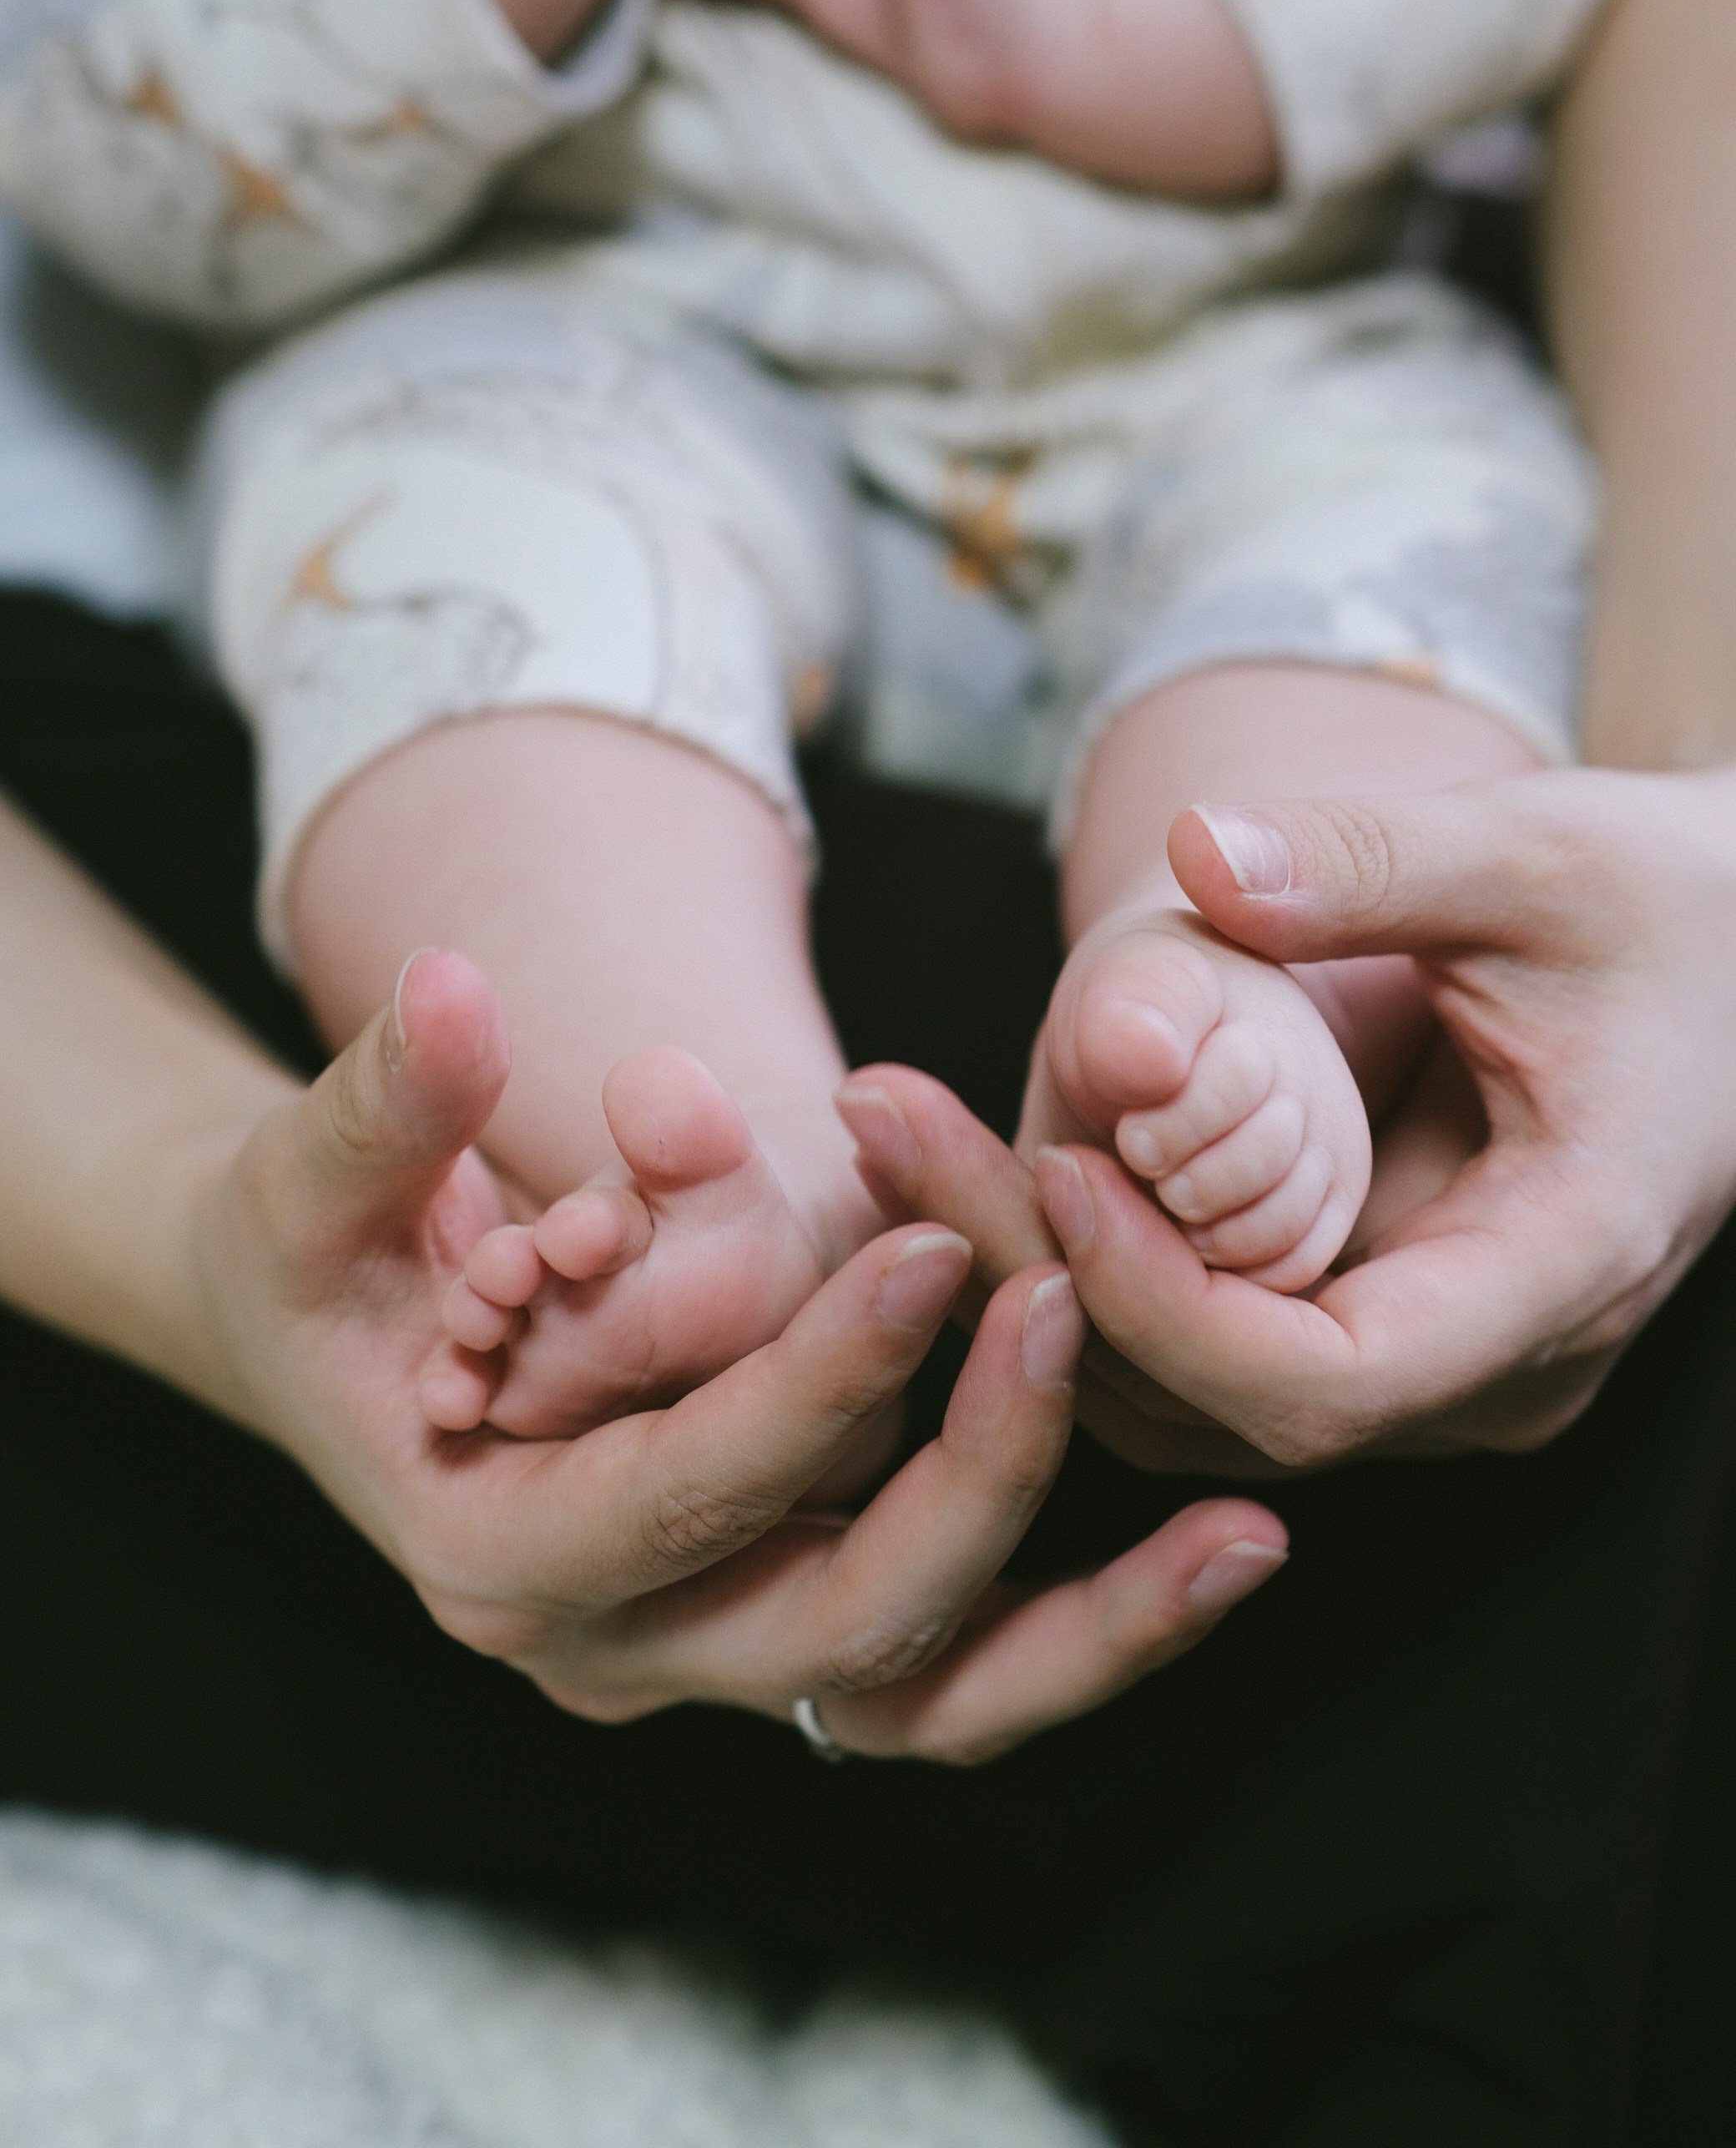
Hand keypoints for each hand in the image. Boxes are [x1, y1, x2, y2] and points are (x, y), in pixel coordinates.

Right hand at [195, 950, 1285, 1758]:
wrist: (336, 1341)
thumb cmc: (319, 1259)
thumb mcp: (312, 1173)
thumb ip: (385, 1099)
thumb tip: (457, 999)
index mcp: (495, 1557)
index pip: (682, 1496)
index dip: (816, 1382)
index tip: (939, 1250)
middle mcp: (611, 1647)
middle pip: (833, 1627)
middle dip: (970, 1477)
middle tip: (1072, 1312)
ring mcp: (703, 1653)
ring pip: (919, 1697)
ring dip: (1087, 1630)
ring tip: (1248, 1532)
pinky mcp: (772, 1624)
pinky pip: (942, 1671)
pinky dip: (1072, 1634)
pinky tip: (1211, 1555)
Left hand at [844, 767, 1735, 1471]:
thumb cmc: (1669, 904)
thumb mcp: (1540, 852)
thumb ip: (1372, 862)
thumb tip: (1193, 859)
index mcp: (1562, 1269)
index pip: (1328, 1379)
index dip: (1167, 1302)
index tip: (1054, 1165)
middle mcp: (1496, 1365)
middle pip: (1230, 1402)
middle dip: (1052, 1281)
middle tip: (891, 1119)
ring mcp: (1442, 1364)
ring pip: (1202, 1397)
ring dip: (1050, 1282)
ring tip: (904, 1130)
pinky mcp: (1388, 1324)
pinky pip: (1218, 1343)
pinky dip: (1105, 1268)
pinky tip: (995, 1154)